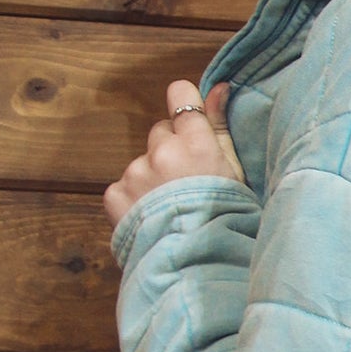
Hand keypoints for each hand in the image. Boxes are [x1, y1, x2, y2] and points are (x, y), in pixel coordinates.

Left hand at [103, 79, 246, 226]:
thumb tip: (219, 87)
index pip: (181, 95)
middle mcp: (163, 151)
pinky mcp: (115, 194)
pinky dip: (132, 200)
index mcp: (197, 142)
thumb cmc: (227, 219)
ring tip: (169, 208)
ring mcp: (136, 172)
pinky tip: (151, 218)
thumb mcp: (235, 173)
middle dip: (170, 151)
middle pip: (160, 133)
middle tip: (186, 183)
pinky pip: (122, 187)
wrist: (198, 264)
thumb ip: (221, 127)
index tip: (188, 123)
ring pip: (141, 162)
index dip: (184, 106)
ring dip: (151, 178)